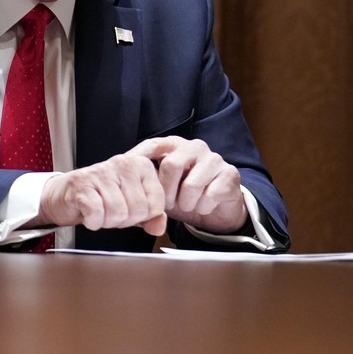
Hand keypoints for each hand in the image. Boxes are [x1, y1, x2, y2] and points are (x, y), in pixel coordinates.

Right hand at [36, 153, 167, 235]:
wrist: (65, 194)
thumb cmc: (101, 198)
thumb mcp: (132, 205)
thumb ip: (151, 216)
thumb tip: (159, 229)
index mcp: (141, 165)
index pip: (157, 204)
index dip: (142, 217)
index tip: (128, 209)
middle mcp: (123, 163)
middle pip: (138, 210)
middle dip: (124, 220)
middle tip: (111, 212)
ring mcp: (101, 172)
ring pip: (118, 213)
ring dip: (107, 222)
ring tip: (99, 212)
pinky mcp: (81, 184)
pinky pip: (97, 213)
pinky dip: (93, 222)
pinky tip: (88, 214)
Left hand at [127, 136, 247, 233]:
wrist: (216, 208)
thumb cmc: (183, 196)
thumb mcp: (161, 190)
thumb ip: (144, 186)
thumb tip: (122, 187)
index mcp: (174, 146)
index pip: (153, 145)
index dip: (138, 157)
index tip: (126, 170)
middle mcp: (194, 147)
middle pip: (171, 164)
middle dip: (165, 192)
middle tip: (167, 205)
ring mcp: (214, 159)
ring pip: (192, 184)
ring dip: (185, 203)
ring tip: (186, 206)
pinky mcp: (230, 174)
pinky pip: (211, 195)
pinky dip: (203, 207)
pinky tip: (203, 207)